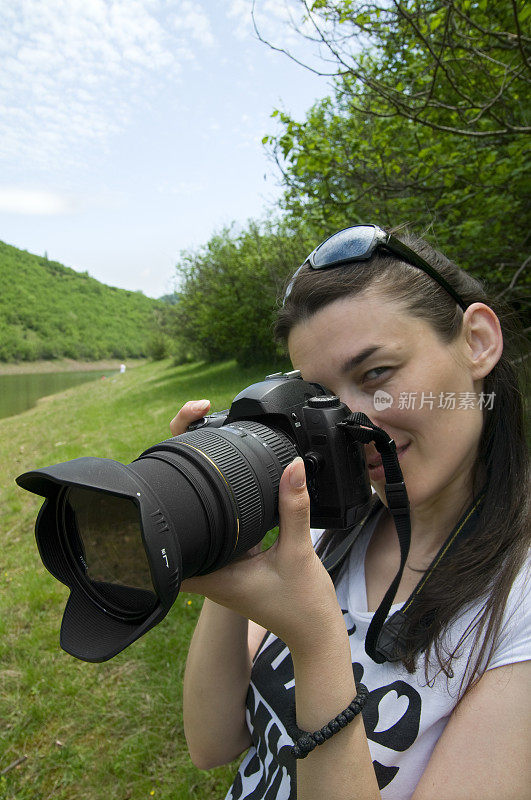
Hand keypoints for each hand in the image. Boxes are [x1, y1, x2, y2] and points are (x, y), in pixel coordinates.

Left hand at [170, 401, 342, 653]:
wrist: (316, 632)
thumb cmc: (304, 605)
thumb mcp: (299, 551)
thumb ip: (295, 508)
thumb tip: (293, 466)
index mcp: (213, 574)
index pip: (166, 549)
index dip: (155, 521)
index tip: (157, 489)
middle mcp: (210, 572)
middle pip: (176, 534)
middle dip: (174, 500)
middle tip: (179, 460)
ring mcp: (220, 569)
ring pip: (195, 532)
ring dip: (194, 505)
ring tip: (197, 469)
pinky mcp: (234, 564)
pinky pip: (216, 534)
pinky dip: (217, 514)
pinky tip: (225, 493)